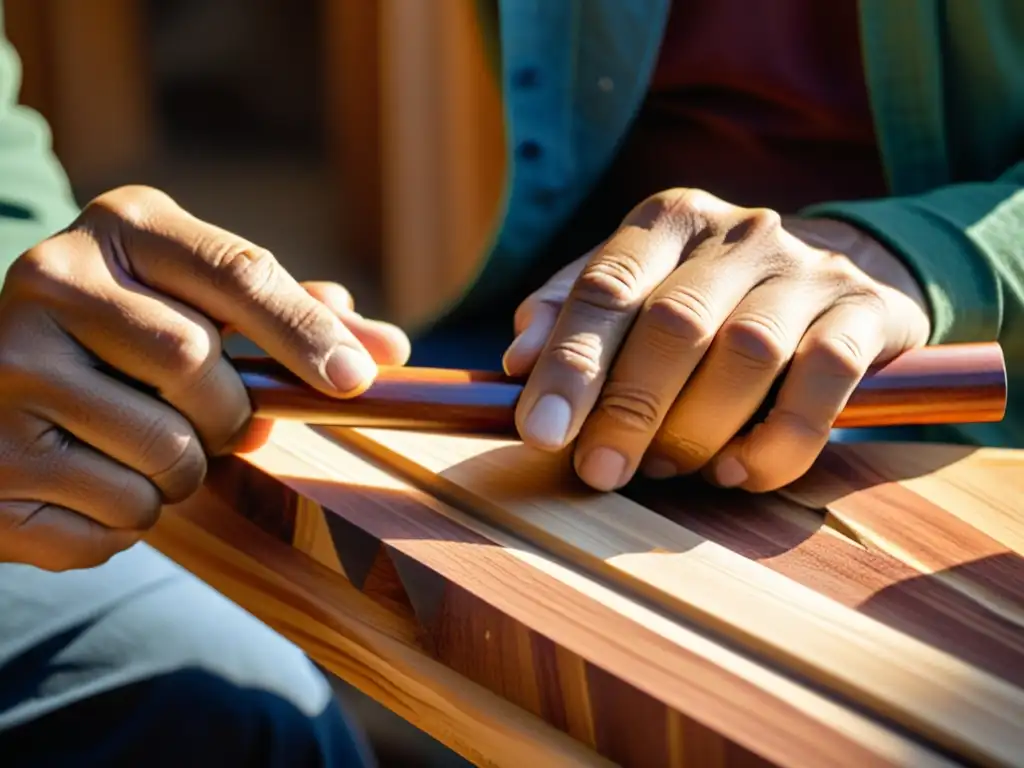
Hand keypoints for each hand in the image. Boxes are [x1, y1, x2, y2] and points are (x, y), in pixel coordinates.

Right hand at [0, 186, 408, 570]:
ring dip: (183, 476)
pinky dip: (129, 520)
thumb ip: (293, 318)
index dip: (304, 332)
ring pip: (162, 455)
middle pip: (195, 366)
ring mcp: (3, 372)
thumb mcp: (203, 302)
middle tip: (215, 425)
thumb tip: (388, 350)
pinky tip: (95, 480)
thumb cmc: (135, 341)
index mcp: (119, 227)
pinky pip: (114, 520)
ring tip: (145, 450)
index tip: (356, 380)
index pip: (235, 273)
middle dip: (230, 417)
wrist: (0, 385)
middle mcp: (47, 280)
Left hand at [503, 188, 930, 492]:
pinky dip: (776, 438)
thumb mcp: (630, 291)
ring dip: (698, 426)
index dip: (570, 365)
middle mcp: (739, 232)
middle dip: (630, 407)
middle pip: (675, 322)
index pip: (608, 288)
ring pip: (748, 351)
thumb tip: (516, 362)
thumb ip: (567, 316)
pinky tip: (737, 471)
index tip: (541, 434)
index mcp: (667, 220)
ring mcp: (808, 267)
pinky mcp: (865, 309)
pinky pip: (824, 379)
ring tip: (665, 468)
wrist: (831, 277)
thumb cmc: (703, 298)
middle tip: (599, 470)